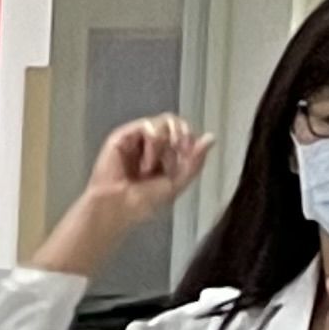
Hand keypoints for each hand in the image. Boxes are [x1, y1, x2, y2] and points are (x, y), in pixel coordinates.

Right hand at [86, 114, 213, 216]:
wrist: (118, 208)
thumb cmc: (141, 204)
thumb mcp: (177, 184)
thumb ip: (195, 161)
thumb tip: (210, 138)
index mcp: (164, 155)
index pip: (184, 133)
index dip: (190, 138)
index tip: (189, 154)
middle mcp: (151, 145)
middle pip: (175, 122)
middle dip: (182, 135)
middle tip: (179, 151)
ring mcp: (136, 139)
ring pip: (164, 121)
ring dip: (163, 145)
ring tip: (150, 167)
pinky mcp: (122, 136)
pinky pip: (147, 125)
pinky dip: (151, 143)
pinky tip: (145, 163)